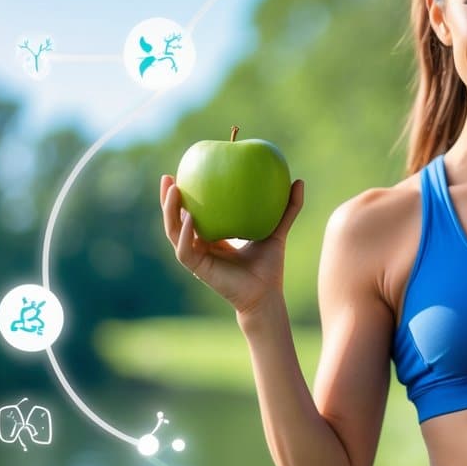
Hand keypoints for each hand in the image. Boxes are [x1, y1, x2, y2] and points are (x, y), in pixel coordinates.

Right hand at [159, 174, 304, 314]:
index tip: (185, 170)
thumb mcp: (278, 230)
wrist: (266, 295)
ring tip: (174, 189)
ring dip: (169, 211)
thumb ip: (288, 208)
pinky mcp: (198, 269)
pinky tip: (190, 217)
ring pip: (174, 232)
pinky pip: (185, 249)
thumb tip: (299, 181)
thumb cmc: (270, 266)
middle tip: (167, 176)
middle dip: (167, 198)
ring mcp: (197, 257)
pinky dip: (186, 233)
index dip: (186, 193)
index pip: (192, 211)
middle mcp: (200, 245)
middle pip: (175, 219)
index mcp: (213, 236)